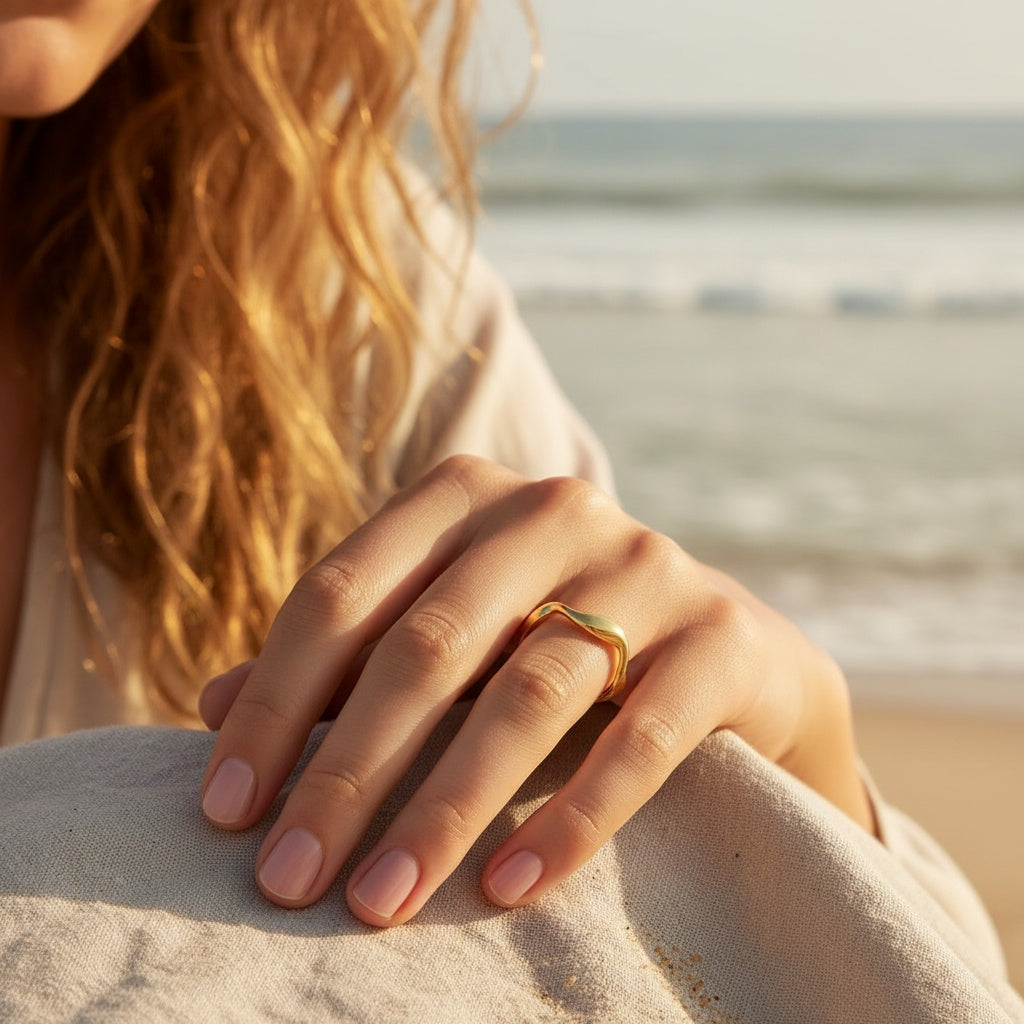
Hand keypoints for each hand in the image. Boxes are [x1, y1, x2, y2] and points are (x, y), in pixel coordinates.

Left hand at [199, 455, 873, 925]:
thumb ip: (343, 659)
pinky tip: (507, 887)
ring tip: (381, 899)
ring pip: (526, 691)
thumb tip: (206, 704)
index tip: (224, 810)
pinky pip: (639, 736)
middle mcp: (551, 511)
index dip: (273, 701)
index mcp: (464, 496)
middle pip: (427, 645)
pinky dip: (571, 817)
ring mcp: (644, 565)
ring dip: (446, 806)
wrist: (723, 652)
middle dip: (347, 769)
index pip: (342, 594)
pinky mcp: (718, 636)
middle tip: (287, 878)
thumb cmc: (553, 638)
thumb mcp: (448, 635)